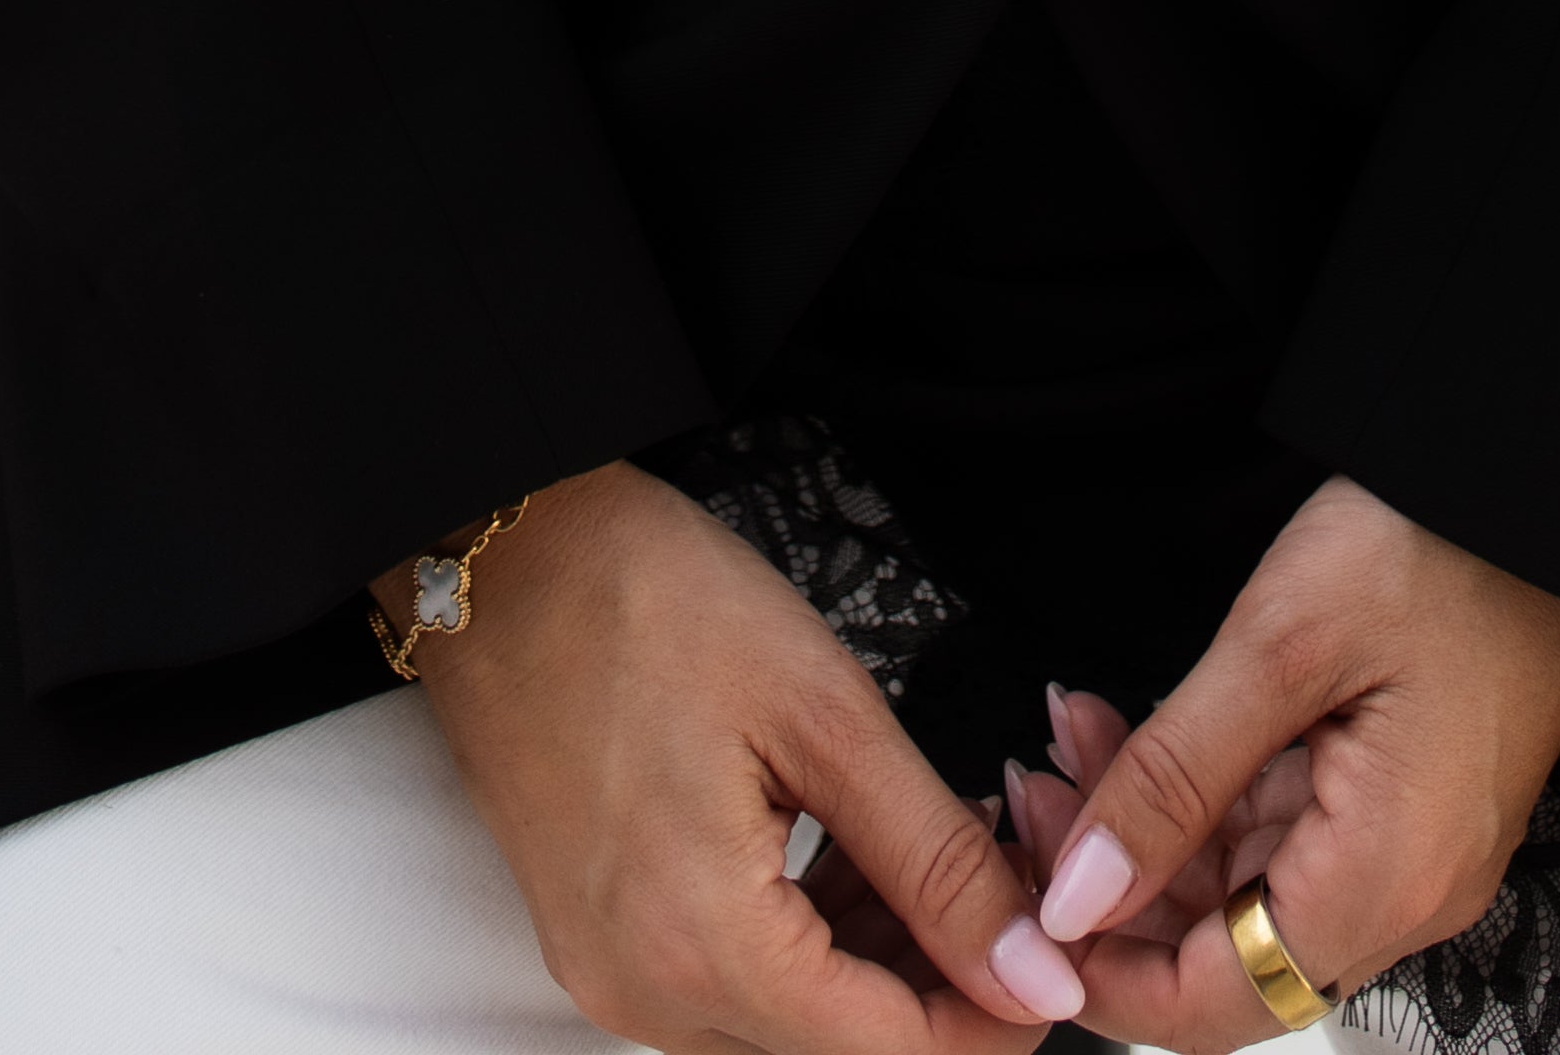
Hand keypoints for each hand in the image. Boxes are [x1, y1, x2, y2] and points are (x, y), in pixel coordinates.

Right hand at [391, 462, 1085, 1054]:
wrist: (502, 553)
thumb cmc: (644, 601)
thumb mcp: (824, 714)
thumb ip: (936, 861)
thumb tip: (1032, 971)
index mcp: (703, 946)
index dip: (995, 1018)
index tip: (1057, 952)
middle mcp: (646, 995)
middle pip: (839, 1049)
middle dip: (940, 979)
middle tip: (1000, 868)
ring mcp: (612, 977)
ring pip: (789, 1026)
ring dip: (876, 961)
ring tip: (932, 842)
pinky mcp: (600, 945)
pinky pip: (730, 988)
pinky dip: (808, 943)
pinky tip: (849, 853)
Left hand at [1010, 483, 1559, 1049]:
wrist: (1559, 477)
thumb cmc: (1441, 544)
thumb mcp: (1281, 646)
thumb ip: (1170, 780)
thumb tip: (1075, 898)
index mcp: (1384, 881)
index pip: (1216, 1004)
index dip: (1106, 973)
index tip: (1025, 903)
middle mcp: (1408, 894)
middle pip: (1226, 953)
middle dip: (1114, 887)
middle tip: (1032, 792)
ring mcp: (1413, 851)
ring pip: (1245, 892)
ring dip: (1152, 829)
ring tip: (1072, 736)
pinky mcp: (1408, 804)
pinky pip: (1285, 837)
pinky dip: (1207, 794)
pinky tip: (1140, 730)